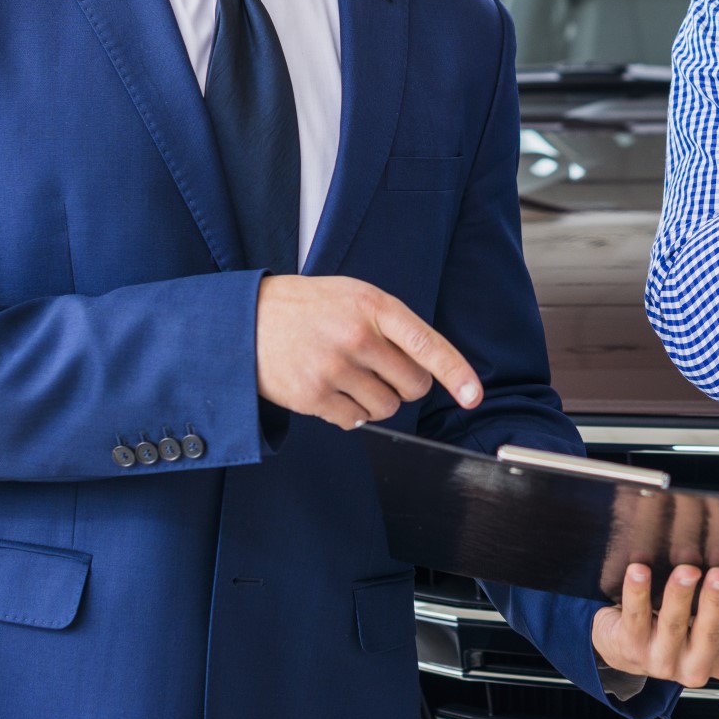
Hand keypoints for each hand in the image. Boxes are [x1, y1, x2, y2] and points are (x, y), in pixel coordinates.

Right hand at [254, 275, 482, 429]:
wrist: (245, 320)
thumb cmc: (308, 308)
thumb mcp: (353, 296)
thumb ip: (391, 324)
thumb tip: (429, 366)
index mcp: (373, 306)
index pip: (426, 343)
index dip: (456, 373)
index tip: (473, 396)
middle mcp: (356, 336)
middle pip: (413, 386)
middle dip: (406, 387)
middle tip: (382, 373)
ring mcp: (333, 367)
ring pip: (386, 409)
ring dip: (376, 402)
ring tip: (349, 377)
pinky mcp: (312, 396)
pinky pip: (354, 422)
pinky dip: (349, 413)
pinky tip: (330, 390)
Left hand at [591, 563, 718, 687]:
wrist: (627, 642)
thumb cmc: (683, 623)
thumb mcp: (718, 618)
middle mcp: (694, 667)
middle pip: (710, 633)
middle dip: (717, 602)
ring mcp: (660, 661)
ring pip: (674, 625)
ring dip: (680, 595)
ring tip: (686, 569)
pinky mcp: (629, 647)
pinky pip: (635, 617)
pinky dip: (636, 593)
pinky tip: (638, 570)